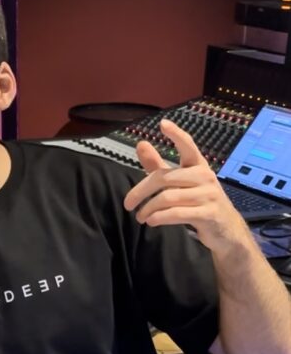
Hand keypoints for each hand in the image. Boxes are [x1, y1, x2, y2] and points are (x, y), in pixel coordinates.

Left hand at [123, 119, 250, 256]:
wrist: (224, 229)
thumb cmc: (197, 201)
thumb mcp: (178, 182)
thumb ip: (158, 165)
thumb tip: (141, 144)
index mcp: (197, 165)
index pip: (188, 146)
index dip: (176, 134)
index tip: (163, 124)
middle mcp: (205, 176)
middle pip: (164, 178)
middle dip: (140, 192)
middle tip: (128, 204)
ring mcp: (208, 195)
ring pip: (167, 198)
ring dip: (148, 209)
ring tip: (140, 217)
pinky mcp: (208, 213)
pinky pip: (176, 213)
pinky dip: (159, 218)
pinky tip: (151, 221)